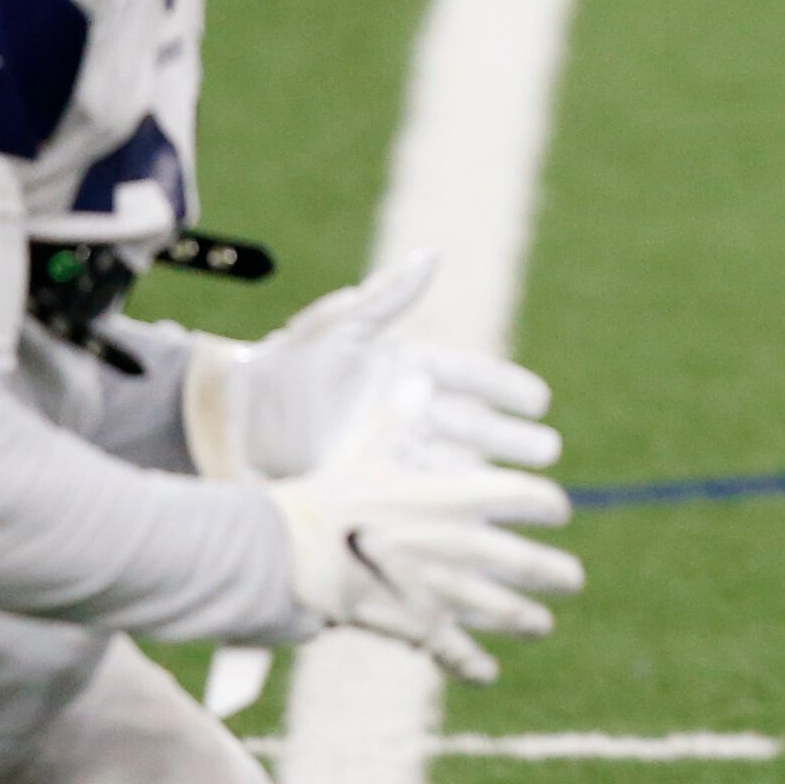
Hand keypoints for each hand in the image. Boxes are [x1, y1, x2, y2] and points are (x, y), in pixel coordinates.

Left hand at [188, 252, 561, 481]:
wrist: (236, 416)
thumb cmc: (286, 362)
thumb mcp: (338, 327)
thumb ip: (388, 297)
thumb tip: (433, 255)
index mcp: (407, 367)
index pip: (469, 375)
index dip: (505, 388)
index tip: (540, 401)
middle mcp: (407, 411)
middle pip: (471, 426)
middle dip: (510, 441)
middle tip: (548, 453)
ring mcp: (391, 451)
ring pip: (453, 468)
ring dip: (489, 481)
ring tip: (524, 497)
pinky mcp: (370, 486)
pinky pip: (417, 502)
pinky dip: (446, 514)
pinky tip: (475, 528)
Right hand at [264, 369, 582, 683]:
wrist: (291, 549)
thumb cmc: (332, 488)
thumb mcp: (368, 438)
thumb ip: (400, 410)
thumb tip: (417, 379)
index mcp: (454, 497)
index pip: (525, 497)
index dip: (547, 504)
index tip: (559, 510)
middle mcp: (458, 546)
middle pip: (524, 562)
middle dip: (553, 572)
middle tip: (572, 579)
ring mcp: (440, 591)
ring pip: (499, 610)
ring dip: (526, 619)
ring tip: (543, 624)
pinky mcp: (415, 627)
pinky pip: (452, 652)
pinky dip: (472, 665)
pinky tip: (488, 673)